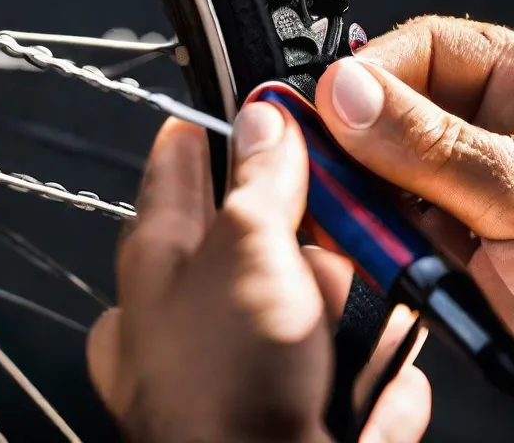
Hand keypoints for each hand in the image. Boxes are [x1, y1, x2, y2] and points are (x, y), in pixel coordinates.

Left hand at [87, 104, 429, 441]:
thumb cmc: (225, 382)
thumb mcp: (248, 251)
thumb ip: (258, 183)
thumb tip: (262, 120)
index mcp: (154, 264)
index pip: (168, 178)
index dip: (192, 138)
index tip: (205, 113)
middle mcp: (177, 319)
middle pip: (249, 247)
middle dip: (299, 240)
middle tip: (328, 232)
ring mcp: (225, 373)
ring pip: (299, 316)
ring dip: (341, 317)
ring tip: (357, 328)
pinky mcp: (273, 418)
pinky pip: (331, 382)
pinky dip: (360, 381)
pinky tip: (371, 389)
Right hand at [316, 16, 513, 324]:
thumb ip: (433, 146)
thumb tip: (347, 94)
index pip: (425, 48)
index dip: (369, 75)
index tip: (327, 112)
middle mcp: (495, 132)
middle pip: (391, 110)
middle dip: (354, 147)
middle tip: (325, 177)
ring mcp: (471, 188)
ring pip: (381, 171)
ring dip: (359, 199)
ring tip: (349, 224)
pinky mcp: (454, 241)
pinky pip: (391, 224)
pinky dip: (373, 238)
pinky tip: (368, 249)